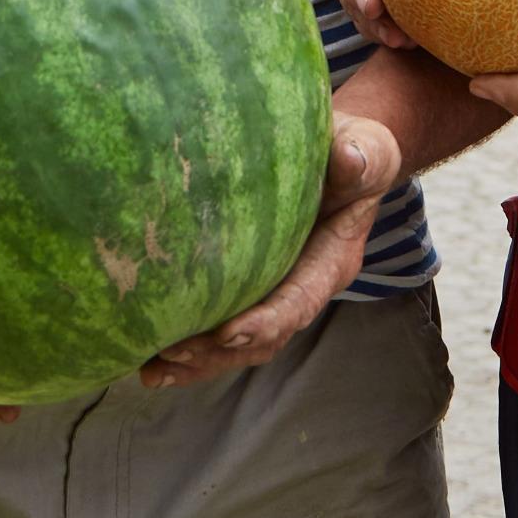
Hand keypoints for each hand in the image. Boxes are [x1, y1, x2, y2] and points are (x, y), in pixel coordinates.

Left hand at [142, 112, 401, 388]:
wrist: (342, 155)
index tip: (227, 332)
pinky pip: (220, 325)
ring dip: (197, 360)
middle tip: (172, 351)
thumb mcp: (367, 149)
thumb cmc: (355, 149)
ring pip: (238, 343)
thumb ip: (363, 158)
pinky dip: (189, 347)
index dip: (265, 322)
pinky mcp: (250, 287)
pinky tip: (149, 356)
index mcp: (332, 262)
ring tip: (152, 369)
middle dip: (218, 351)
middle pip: (263, 337)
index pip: (299, 302)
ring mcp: (275, 292)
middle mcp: (304, 288)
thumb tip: (351, 159)